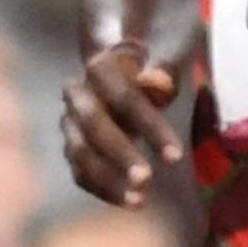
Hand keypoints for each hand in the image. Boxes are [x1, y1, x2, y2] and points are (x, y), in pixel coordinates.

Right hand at [64, 37, 191, 204]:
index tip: (176, 158)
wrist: (132, 54)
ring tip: (140, 202)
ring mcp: (72, 118)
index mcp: (101, 63)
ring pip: (80, 151)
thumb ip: (163, 64)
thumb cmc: (159, 47)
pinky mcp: (75, 141)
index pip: (123, 96)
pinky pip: (81, 169)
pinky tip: (132, 202)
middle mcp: (79, 91)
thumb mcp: (170, 44)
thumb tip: (154, 83)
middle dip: (120, 155)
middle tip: (147, 180)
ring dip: (107, 179)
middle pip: (94, 125)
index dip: (148, 127)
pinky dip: (102, 188)